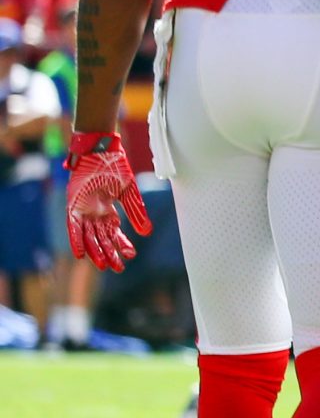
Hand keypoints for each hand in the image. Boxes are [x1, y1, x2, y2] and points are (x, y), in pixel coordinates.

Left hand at [64, 130, 150, 272]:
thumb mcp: (130, 191)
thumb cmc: (115, 166)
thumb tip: (147, 232)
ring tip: (103, 265)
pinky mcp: (73, 206)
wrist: (100, 149)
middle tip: (118, 269)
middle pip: (102, 238)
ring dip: (94, 251)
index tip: (131, 255)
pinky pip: (73, 227)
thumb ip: (137, 211)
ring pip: (88, 236)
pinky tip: (80, 254)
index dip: (122, 244)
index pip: (114, 233)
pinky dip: (76, 240)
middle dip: (110, 253)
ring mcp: (83, 210)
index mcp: (107, 210)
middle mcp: (94, 213)